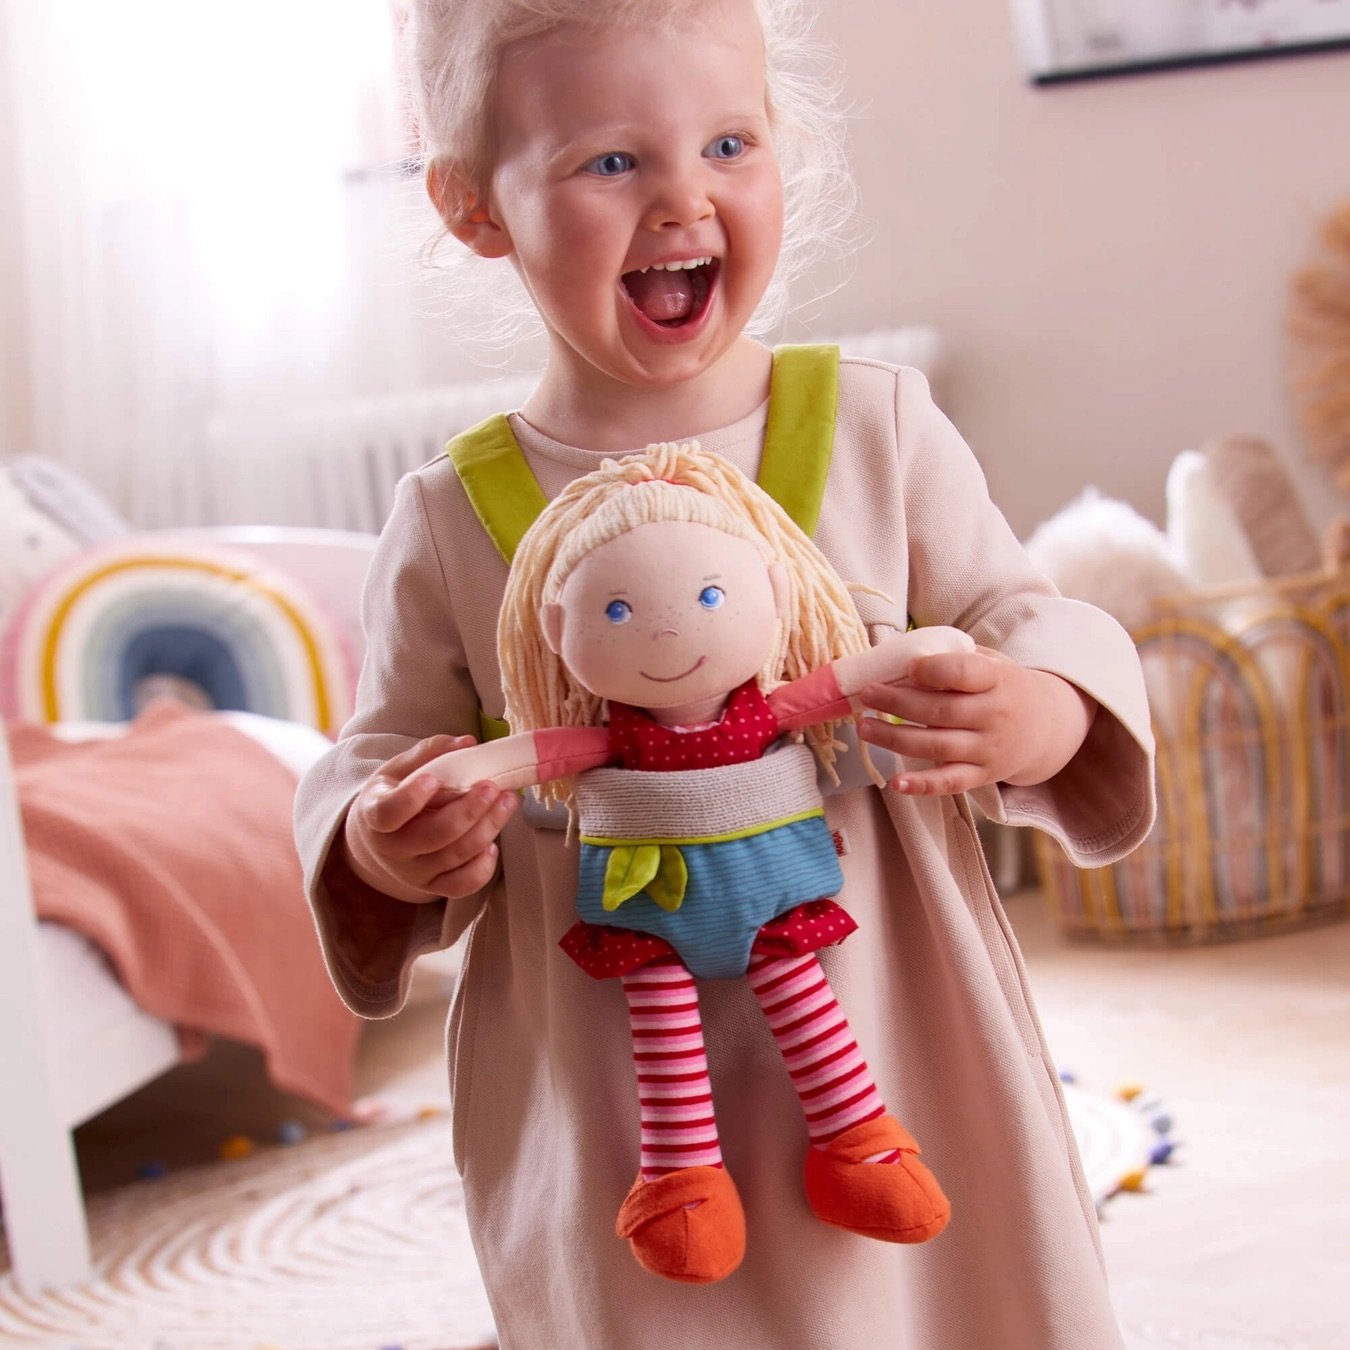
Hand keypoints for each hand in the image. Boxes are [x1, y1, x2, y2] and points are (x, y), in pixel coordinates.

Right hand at [343, 734, 518, 900]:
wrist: (378, 839)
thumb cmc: (392, 795)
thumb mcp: (398, 769)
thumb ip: (430, 752)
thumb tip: (468, 742)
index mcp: (375, 814)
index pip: (388, 813)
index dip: (410, 799)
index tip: (433, 779)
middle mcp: (392, 849)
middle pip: (434, 835)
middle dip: (469, 810)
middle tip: (492, 787)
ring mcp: (413, 872)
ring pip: (454, 856)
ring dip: (487, 828)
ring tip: (507, 802)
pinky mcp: (432, 886)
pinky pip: (461, 885)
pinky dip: (482, 868)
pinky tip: (493, 845)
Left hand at [856, 646, 1095, 795]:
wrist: (1047, 727)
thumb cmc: (1002, 687)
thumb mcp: (990, 663)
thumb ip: (953, 657)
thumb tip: (898, 654)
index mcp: (997, 679)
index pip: (963, 673)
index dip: (932, 670)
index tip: (907, 666)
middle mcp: (995, 715)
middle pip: (940, 711)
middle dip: (897, 703)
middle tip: (867, 693)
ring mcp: (989, 749)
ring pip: (937, 746)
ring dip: (895, 738)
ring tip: (865, 728)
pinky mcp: (983, 775)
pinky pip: (950, 783)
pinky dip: (923, 785)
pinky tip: (896, 782)